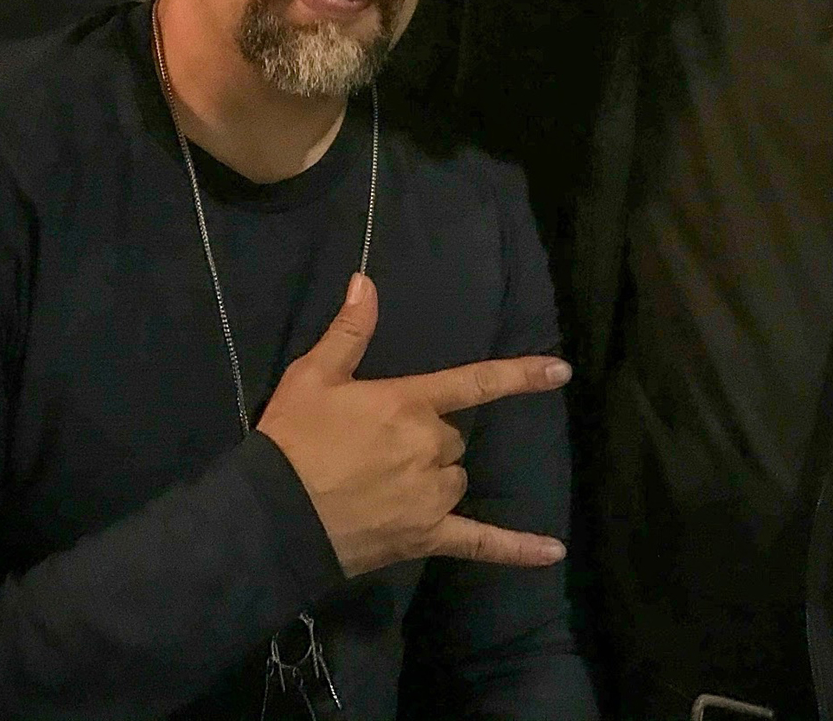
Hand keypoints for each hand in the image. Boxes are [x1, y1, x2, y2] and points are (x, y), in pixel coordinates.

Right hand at [256, 271, 571, 577]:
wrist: (270, 517)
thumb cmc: (292, 441)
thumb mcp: (313, 376)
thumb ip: (350, 330)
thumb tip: (366, 281)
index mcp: (409, 403)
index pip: (476, 382)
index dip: (520, 375)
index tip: (562, 370)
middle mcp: (430, 446)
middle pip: (452, 437)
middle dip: (425, 440)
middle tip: (374, 450)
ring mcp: (431, 495)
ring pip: (456, 479)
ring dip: (436, 478)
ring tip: (384, 486)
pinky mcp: (426, 536)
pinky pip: (481, 542)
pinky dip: (517, 548)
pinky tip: (553, 552)